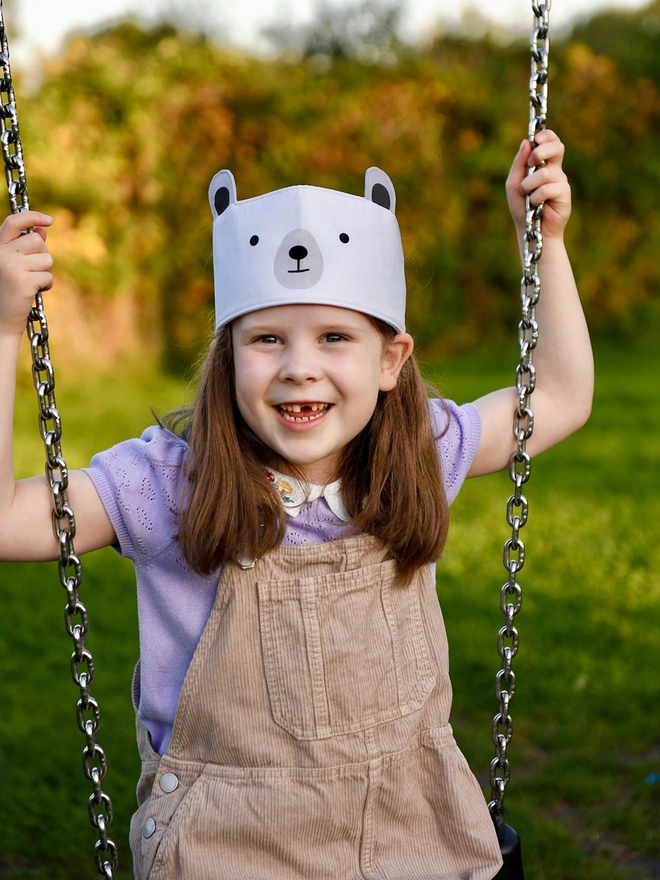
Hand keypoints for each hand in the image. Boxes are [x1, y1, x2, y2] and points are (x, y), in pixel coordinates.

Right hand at [0, 211, 53, 339]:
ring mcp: (11, 266)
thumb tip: (42, 229)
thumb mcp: (14, 267)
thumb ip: (26, 248)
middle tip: (34, 272)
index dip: (32, 216)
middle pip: (38, 241)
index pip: (14, 222)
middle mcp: (1, 253)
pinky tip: (33, 293)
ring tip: (31, 284)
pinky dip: (46, 285)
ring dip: (45, 272)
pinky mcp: (22, 281)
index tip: (48, 220)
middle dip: (43, 256)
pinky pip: (48, 276)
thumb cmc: (7, 294)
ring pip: (47, 258)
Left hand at [506, 130, 570, 240]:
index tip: (536, 140)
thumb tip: (526, 142)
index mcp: (544, 164)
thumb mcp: (514, 183)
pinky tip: (536, 205)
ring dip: (529, 184)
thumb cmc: (522, 208)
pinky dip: (536, 197)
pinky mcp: (564, 194)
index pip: (551, 141)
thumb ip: (519, 164)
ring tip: (526, 195)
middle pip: (557, 147)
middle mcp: (555, 170)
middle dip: (541, 152)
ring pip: (545, 173)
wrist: (531, 231)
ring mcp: (561, 182)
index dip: (546, 136)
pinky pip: (547, 188)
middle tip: (531, 164)